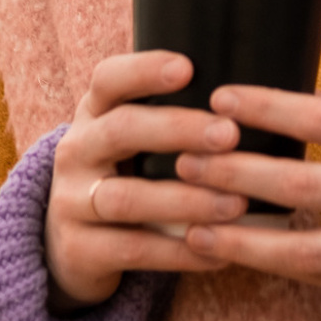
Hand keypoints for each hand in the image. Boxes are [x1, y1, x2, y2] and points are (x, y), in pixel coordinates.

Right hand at [44, 52, 246, 309]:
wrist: (72, 243)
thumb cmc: (125, 171)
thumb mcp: (131, 135)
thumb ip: (170, 111)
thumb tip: (249, 93)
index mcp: (93, 111)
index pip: (108, 78)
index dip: (144, 70)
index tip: (187, 68)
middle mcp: (76, 150)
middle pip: (122, 130)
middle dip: (178, 130)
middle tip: (229, 134)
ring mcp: (71, 201)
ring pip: (129, 198)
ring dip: (187, 200)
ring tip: (237, 203)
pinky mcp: (79, 251)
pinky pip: (134, 250)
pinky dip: (179, 252)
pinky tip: (218, 250)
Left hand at [174, 85, 320, 312]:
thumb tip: (288, 114)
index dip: (269, 106)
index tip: (222, 97)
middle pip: (301, 182)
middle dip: (237, 171)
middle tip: (184, 158)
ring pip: (303, 248)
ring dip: (242, 237)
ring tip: (193, 226)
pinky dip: (276, 267)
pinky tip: (240, 256)